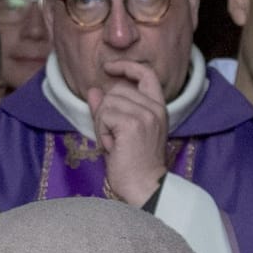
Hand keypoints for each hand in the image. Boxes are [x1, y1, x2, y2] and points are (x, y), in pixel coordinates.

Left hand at [86, 60, 168, 205]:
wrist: (144, 186)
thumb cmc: (133, 164)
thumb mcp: (120, 132)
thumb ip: (107, 109)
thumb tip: (94, 89)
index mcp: (158, 108)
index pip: (146, 74)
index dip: (127, 66)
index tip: (109, 68)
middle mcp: (155, 108)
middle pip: (116, 91)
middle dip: (105, 111)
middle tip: (112, 136)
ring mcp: (145, 115)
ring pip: (107, 103)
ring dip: (102, 123)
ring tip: (113, 143)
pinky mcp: (132, 124)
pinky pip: (103, 115)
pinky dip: (101, 131)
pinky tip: (112, 146)